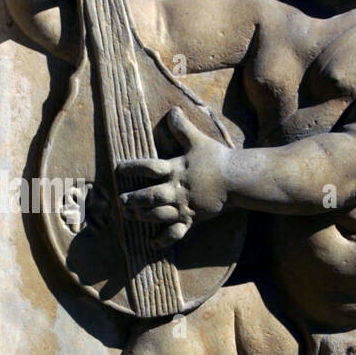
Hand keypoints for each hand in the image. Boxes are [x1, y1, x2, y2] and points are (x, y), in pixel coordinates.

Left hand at [117, 108, 229, 246]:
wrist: (237, 179)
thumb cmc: (217, 159)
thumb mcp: (198, 140)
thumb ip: (182, 128)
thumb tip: (173, 110)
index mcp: (175, 169)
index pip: (149, 167)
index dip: (132, 167)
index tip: (118, 169)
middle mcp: (177, 189)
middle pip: (150, 195)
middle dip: (134, 198)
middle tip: (120, 200)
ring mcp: (184, 205)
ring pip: (159, 214)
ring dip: (143, 216)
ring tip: (130, 216)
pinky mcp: (192, 218)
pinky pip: (175, 232)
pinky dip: (163, 239)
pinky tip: (152, 244)